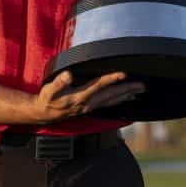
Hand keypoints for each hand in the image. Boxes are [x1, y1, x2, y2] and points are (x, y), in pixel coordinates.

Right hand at [30, 71, 144, 124]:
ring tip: (139, 91)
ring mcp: (90, 107)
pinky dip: (120, 101)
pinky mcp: (90, 108)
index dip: (112, 78)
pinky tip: (127, 99)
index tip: (124, 73)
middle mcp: (88, 103)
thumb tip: (68, 75)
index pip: (100, 85)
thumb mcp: (49, 90)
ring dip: (127, 96)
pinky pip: (109, 105)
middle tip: (142, 85)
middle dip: (127, 89)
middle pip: (111, 95)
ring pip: (112, 101)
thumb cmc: (47, 98)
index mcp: (80, 96)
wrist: (44, 113)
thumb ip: (59, 82)